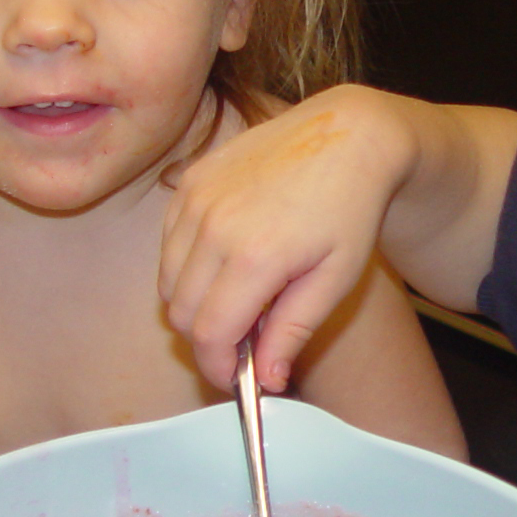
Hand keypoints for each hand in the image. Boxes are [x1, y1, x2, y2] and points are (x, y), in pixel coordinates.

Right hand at [162, 88, 408, 393]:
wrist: (346, 136)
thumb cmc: (349, 210)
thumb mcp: (335, 279)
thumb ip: (293, 330)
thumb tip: (266, 380)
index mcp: (255, 257)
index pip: (209, 335)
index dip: (218, 367)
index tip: (236, 379)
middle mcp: (214, 226)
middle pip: (180, 313)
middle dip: (205, 340)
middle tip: (242, 341)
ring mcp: (195, 199)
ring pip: (167, 282)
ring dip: (193, 304)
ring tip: (238, 299)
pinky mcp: (189, 181)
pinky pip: (168, 244)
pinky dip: (186, 266)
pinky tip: (226, 262)